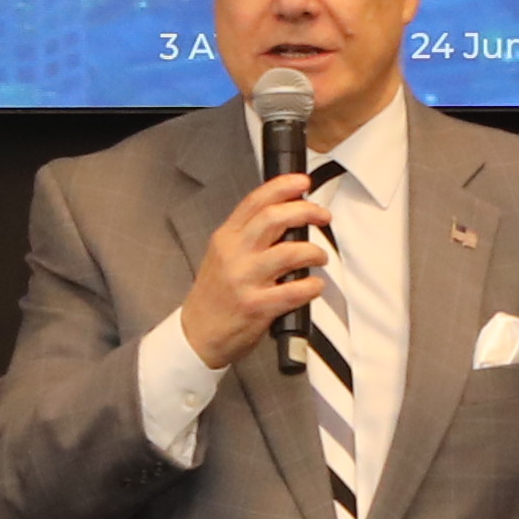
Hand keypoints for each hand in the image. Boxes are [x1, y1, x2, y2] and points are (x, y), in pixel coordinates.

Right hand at [177, 171, 329, 371]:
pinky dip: (312, 286)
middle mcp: (234, 255)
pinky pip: (294, 291)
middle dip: (306, 211)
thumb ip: (246, 236)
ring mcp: (244, 281)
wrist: (196, 335)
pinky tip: (315, 286)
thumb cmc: (214, 296)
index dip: (283, 187)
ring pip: (289, 252)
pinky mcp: (257, 307)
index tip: (303, 183)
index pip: (255, 201)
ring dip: (313, 251)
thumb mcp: (221, 256)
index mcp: (226, 239)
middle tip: (322, 216)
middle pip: (274, 218)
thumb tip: (283, 215)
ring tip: (319, 256)